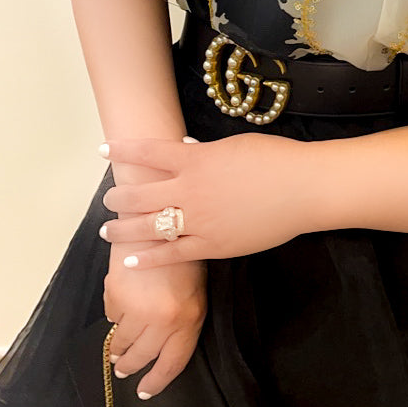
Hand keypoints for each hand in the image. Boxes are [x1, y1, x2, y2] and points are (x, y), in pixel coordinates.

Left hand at [99, 133, 316, 266]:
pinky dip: (149, 258)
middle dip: (118, 197)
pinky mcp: (213, 245)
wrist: (304, 188)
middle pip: (140, 195)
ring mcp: (200, 221)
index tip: (103, 150)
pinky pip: (173, 255)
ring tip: (107, 230)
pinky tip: (131, 260)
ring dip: (123, 228)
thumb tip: (186, 148)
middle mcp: (190, 190)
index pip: (148, 152)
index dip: (122, 150)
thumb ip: (204, 151)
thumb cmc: (275, 159)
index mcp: (195, 159)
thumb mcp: (234, 146)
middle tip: (109, 199)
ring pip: (149, 227)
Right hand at [103, 242, 206, 397]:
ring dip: (118, 347)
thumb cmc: (182, 258)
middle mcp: (163, 319)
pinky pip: (112, 316)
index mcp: (188, 319)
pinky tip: (121, 306)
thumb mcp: (195, 294)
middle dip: (131, 366)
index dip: (157, 382)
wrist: (161, 224)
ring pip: (122, 341)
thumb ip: (182, 323)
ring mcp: (138, 308)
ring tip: (118, 349)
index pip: (171, 363)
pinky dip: (115, 315)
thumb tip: (162, 351)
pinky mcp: (117, 295)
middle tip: (124, 369)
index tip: (146, 391)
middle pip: (142, 357)